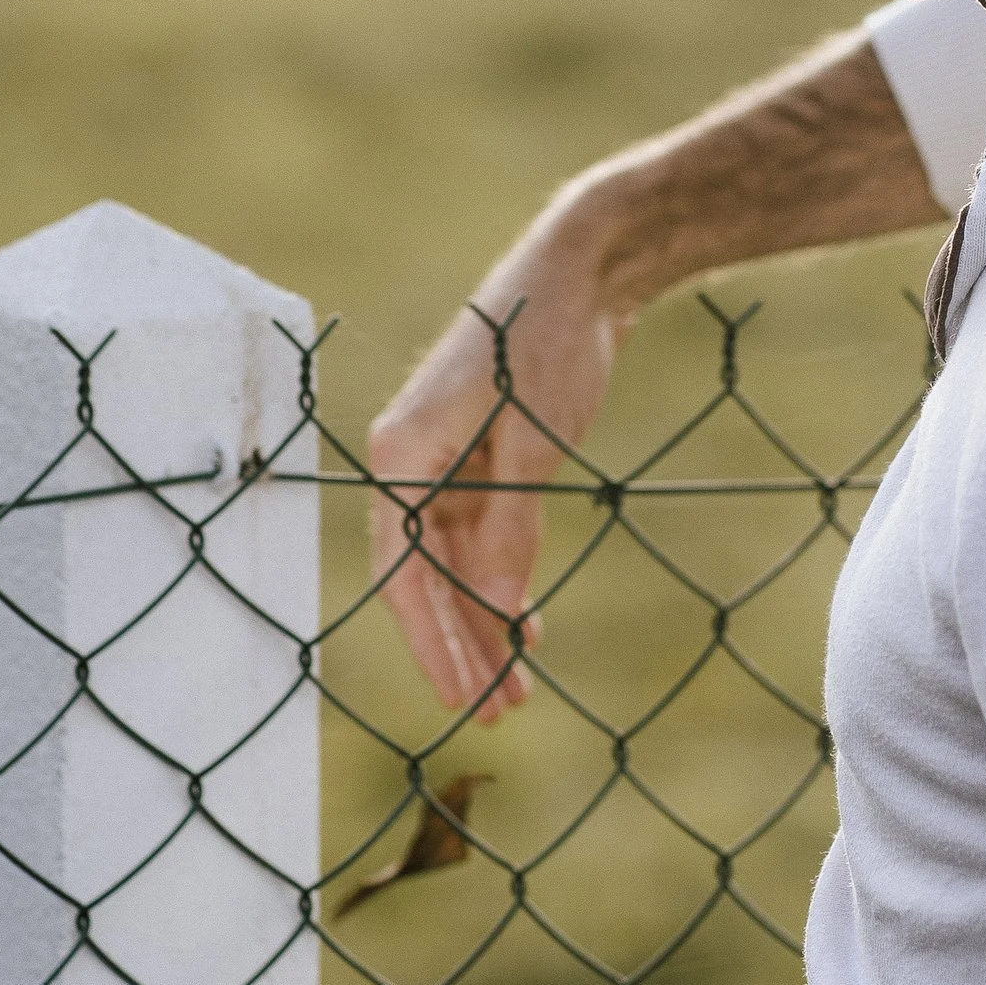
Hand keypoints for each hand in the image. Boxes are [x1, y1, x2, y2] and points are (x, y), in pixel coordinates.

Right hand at [367, 209, 624, 714]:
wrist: (582, 270)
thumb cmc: (548, 340)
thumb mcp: (535, 441)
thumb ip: (513, 529)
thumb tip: (501, 616)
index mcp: (403, 451)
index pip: (404, 571)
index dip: (435, 640)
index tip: (467, 696)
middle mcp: (411, 462)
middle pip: (425, 580)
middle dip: (461, 649)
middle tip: (499, 713)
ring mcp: (445, 463)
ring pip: (456, 568)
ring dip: (486, 627)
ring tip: (520, 691)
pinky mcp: (481, 462)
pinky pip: (481, 543)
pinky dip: (504, 587)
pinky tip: (530, 634)